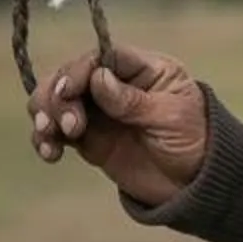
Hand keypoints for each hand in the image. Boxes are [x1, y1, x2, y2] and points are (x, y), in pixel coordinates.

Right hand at [28, 44, 208, 205]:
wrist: (196, 185)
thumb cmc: (194, 141)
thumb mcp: (170, 118)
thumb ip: (132, 100)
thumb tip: (98, 78)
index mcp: (143, 69)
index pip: (102, 56)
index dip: (80, 69)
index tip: (69, 91)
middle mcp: (116, 84)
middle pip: (72, 75)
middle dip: (59, 96)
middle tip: (69, 125)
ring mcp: (99, 111)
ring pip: (57, 101)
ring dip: (46, 114)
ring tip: (49, 136)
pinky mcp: (88, 138)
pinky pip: (57, 132)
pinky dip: (46, 139)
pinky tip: (50, 153)